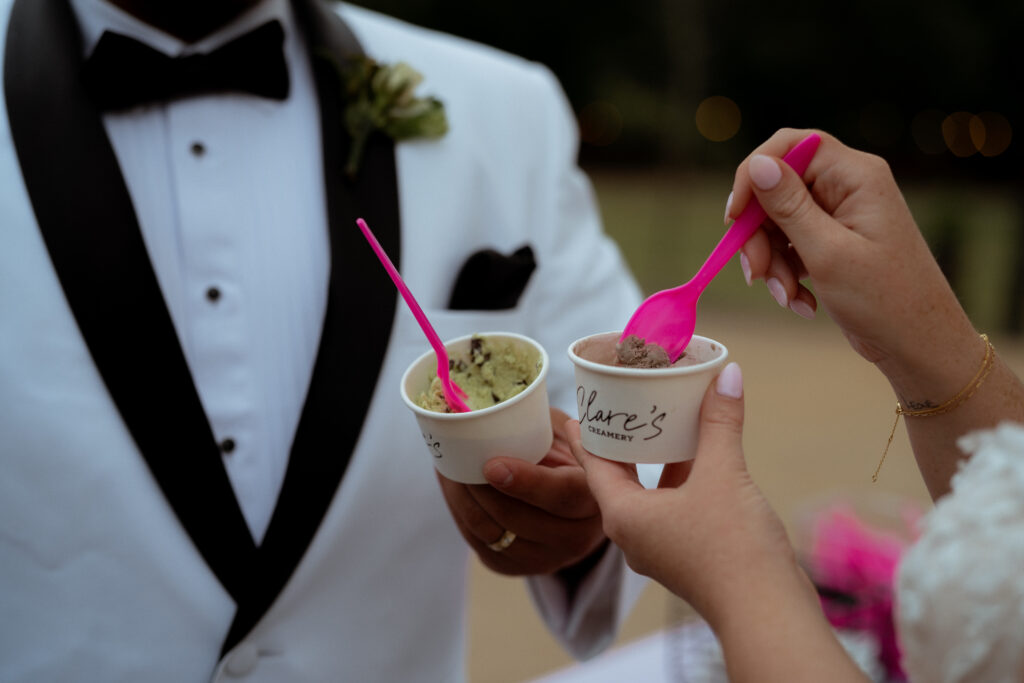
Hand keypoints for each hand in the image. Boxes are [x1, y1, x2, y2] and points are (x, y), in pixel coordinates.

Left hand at [437, 407, 606, 575]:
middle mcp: (577, 537)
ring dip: (463, 498)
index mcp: (595, 497)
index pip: (561, 495)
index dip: (526, 482)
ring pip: (492, 532)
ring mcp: (546, 559)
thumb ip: (547, 426)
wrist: (576, 506)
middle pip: (517, 518)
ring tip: (448, 467)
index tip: (491, 465)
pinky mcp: (516, 568)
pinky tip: (452, 487)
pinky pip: (479, 543)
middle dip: (479, 488)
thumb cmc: (569, 455)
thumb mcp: (569, 435)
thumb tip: (500, 408)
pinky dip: (460, 512)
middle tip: (454, 455)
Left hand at [570, 362, 865, 680]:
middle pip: (618, 477)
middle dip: (623, 442)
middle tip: (624, 406)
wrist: (767, 613)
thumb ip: (719, 422)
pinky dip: (679, 479)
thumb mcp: (723, 474)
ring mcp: (660, 547)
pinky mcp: (686, 555)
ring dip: (655, 459)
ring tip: (661, 421)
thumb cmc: (733, 548)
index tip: (581, 407)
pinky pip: (671, 507)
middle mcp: (633, 534)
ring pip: (648, 493)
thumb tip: (726, 374)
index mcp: (623, 515)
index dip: (589, 432)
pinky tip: (699, 456)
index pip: (593, 464)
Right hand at [730, 129, 977, 385]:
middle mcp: (849, 187)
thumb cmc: (883, 300)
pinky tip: (800, 301)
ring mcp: (842, 215)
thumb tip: (757, 164)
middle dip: (760, 234)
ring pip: (779, 222)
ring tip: (786, 297)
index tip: (733, 218)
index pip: (790, 146)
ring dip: (773, 262)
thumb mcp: (826, 253)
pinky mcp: (835, 242)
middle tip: (757, 273)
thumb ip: (788, 206)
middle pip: (778, 189)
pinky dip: (787, 274)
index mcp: (856, 176)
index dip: (754, 175)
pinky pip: (792, 245)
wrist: (918, 344)